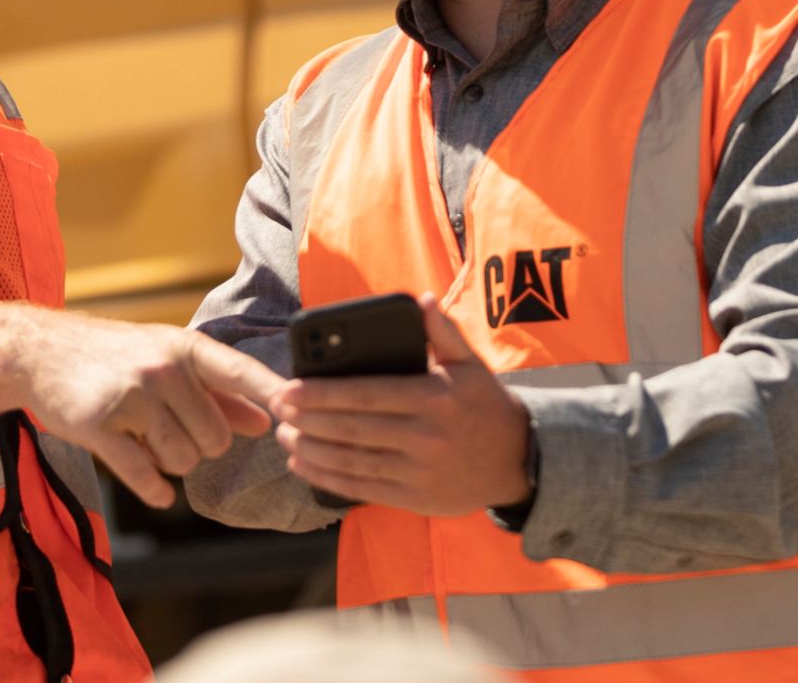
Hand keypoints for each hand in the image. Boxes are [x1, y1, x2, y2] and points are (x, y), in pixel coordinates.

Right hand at [11, 312, 281, 507]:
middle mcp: (163, 368)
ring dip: (170, 462)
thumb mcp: (167, 360)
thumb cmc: (113, 357)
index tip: (300, 410)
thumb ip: (219, 393)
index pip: (240, 372)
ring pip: (184, 460)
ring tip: (147, 439)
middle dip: (199, 445)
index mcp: (185, 348)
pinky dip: (155, 490)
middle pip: (216, 438)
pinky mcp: (101, 426)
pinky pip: (145, 476)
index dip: (273, 393)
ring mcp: (132, 396)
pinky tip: (155, 489)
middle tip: (169, 429)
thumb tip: (266, 421)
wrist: (40, 351)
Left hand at [272, 294, 533, 516]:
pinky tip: (304, 466)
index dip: (323, 393)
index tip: (291, 388)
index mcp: (433, 398)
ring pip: (352, 461)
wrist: (519, 461)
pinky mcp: (415, 498)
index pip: (366, 395)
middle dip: (307, 420)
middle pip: (352, 429)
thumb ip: (442, 332)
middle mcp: (424, 437)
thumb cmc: (485, 405)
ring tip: (285, 437)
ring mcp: (419, 471)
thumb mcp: (470, 364)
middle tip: (278, 410)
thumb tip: (421, 300)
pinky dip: (328, 478)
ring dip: (311, 451)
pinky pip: (362, 487)